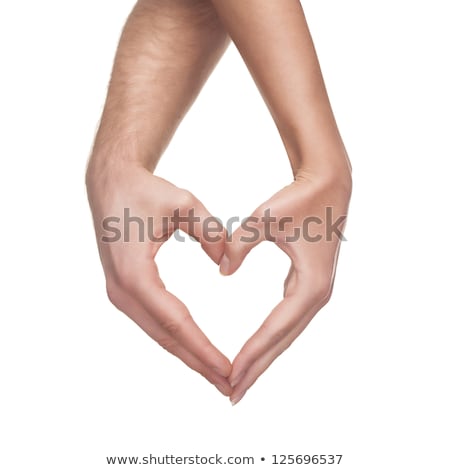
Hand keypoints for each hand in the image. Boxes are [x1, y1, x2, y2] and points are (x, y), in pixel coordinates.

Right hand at [86, 164, 231, 395]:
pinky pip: (153, 322)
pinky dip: (176, 339)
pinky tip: (193, 350)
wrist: (111, 185)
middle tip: (228, 385)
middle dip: (198, 363)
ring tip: (216, 375)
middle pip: (165, 337)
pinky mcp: (125, 291)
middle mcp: (123, 291)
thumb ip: (211, 232)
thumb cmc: (144, 192)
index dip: (202, 347)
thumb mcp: (184, 203)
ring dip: (187, 356)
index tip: (227, 368)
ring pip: (158, 334)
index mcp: (134, 273)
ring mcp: (120, 293)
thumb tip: (226, 262)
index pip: (175, 321)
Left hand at [220, 170, 351, 403]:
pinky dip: (270, 337)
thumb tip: (223, 271)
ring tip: (241, 380)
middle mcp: (316, 295)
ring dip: (264, 356)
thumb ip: (239, 244)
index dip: (253, 352)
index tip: (231, 374)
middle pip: (283, 340)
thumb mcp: (264, 218)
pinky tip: (257, 350)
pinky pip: (286, 319)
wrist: (328, 186)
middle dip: (258, 367)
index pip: (276, 327)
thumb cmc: (299, 200)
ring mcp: (314, 292)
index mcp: (311, 285)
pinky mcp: (308, 286)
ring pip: (285, 333)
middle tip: (233, 394)